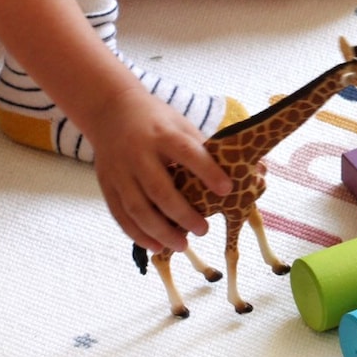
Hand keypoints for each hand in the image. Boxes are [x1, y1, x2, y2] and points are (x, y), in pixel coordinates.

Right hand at [86, 86, 231, 253]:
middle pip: (160, 189)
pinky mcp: (106, 184)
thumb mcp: (180, 125)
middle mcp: (138, 153)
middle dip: (183, 214)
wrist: (110, 111)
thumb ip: (205, 149)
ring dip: (160, 231)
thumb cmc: (156, 121)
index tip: (227, 189)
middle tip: (204, 230)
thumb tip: (250, 170)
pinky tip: (156, 246)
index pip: (187, 152)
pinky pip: (120, 214)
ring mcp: (119, 171)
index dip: (208, 171)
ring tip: (182, 245)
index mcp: (163, 134)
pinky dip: (137, 234)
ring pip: (138, 208)